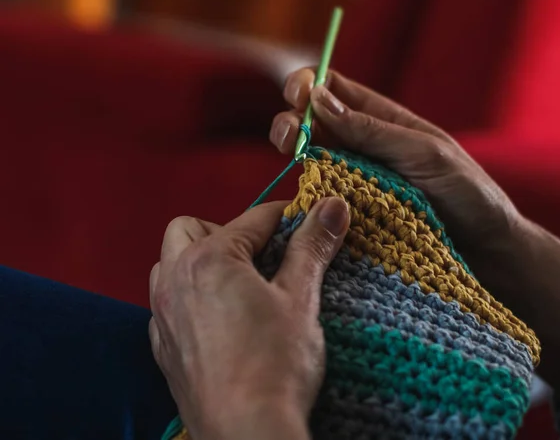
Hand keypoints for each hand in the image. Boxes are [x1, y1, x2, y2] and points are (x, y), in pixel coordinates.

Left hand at [149, 199, 348, 439]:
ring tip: (237, 281)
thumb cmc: (275, 365)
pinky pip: (166, 305)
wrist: (246, 432)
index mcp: (210, 259)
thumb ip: (311, 247)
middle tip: (262, 252)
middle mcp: (175, 280)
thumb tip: (333, 205)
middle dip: (227, 230)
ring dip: (199, 260)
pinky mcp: (164, 347)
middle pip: (191, 228)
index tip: (309, 221)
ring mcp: (164, 315)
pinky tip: (218, 318)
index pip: (254, 219)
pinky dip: (188, 297)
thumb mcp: (300, 298)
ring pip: (169, 264)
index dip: (287, 215)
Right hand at [270, 68, 519, 256]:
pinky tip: (302, 196)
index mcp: (385, 121)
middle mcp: (366, 148)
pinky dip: (306, 193)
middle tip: (288, 139)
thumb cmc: (469, 195)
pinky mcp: (354, 214)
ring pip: (313, 159)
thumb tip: (317, 99)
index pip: (334, 90)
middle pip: (313, 124)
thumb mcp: (425, 153)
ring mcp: (358, 181)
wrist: (488, 250)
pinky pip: (322, 199)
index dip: (308, 86)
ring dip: (295, 153)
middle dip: (291, 122)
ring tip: (292, 157)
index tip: (296, 98)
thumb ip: (372, 130)